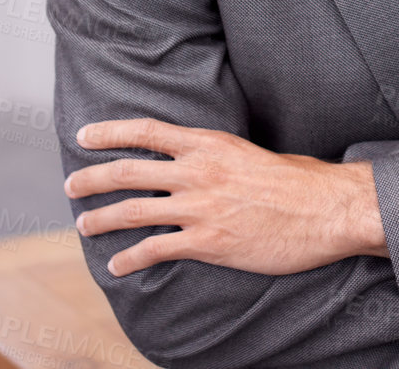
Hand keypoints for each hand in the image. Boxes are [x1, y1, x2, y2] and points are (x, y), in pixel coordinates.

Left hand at [64, 118, 387, 276]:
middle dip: (92, 178)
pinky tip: (117, 266)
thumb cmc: (303, 182)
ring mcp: (200, 208)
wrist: (327, 210)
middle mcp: (198, 171)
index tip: (84, 135)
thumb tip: (212, 167)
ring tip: (83, 226)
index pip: (147, 131)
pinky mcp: (208, 242)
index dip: (110, 132)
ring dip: (101, 219)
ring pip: (133, 211)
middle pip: (128, 171)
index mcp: (212, 144)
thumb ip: (226, 159)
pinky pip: (155, 250)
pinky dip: (129, 259)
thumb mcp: (260, 153)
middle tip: (71, 184)